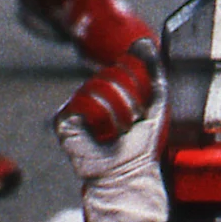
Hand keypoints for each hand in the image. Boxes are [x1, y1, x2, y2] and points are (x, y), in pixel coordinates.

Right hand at [54, 40, 165, 221]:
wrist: (127, 179)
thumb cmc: (141, 147)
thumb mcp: (156, 104)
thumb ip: (154, 73)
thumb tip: (146, 42)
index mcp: (109, 92)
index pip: (119, 69)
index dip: (133, 83)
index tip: (140, 109)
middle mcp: (89, 96)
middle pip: (110, 76)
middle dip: (128, 100)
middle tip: (130, 124)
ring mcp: (75, 107)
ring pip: (98, 87)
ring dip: (118, 111)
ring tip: (119, 131)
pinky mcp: (64, 121)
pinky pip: (83, 102)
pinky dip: (101, 118)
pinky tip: (104, 134)